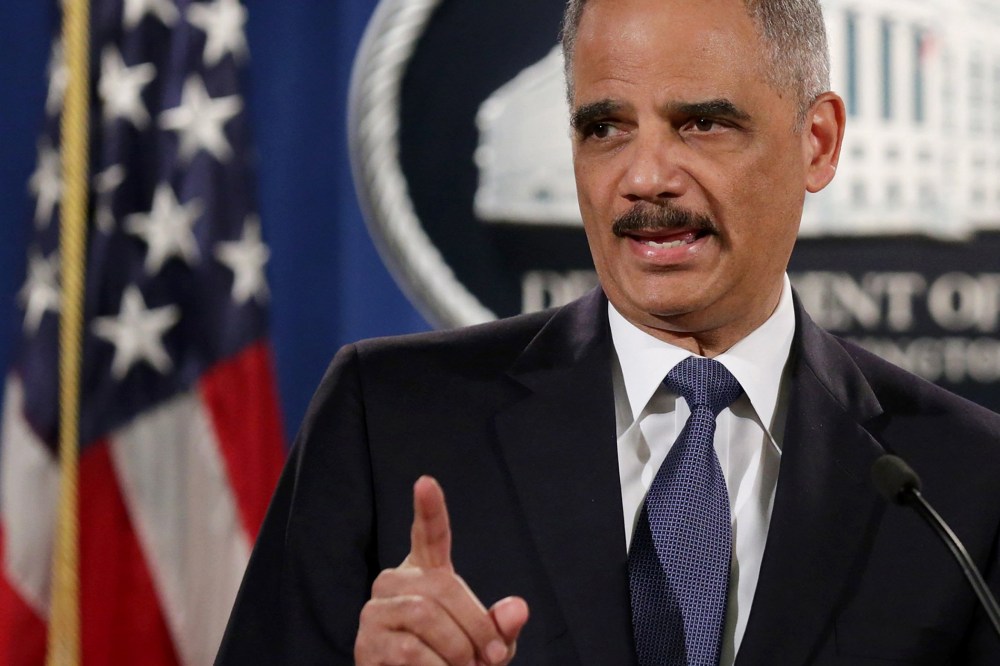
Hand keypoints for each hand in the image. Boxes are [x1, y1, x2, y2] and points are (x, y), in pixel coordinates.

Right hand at [355, 476, 529, 664]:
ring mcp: (376, 611)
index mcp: (426, 572)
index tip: (426, 482)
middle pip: (441, 586)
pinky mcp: (366, 643)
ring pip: (424, 615)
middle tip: (491, 658)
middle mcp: (394, 583)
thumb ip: (501, 627)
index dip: (429, 509)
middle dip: (475, 626)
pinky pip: (409, 650)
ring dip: (456, 650)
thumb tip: (517, 610)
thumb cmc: (454, 664)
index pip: (428, 533)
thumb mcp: (487, 647)